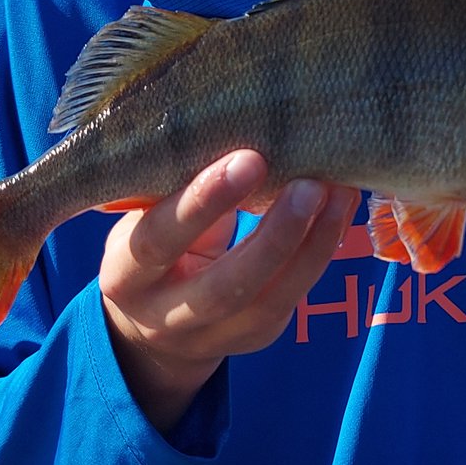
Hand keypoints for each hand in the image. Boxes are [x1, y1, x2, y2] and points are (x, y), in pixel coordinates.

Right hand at [100, 149, 359, 431]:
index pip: (158, 241)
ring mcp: (213, 336)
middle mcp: (163, 316)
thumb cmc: (155, 239)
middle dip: (273, 236)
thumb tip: (240, 126)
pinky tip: (340, 209)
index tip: (249, 159)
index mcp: (124, 275)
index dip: (202, 204)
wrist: (152, 322)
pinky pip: (293, 299)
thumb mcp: (145, 216)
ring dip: (311, 245)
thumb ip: (177, 186)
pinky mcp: (254, 338)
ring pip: (267, 301)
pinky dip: (321, 251)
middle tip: (311, 184)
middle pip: (222, 287)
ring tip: (339, 192)